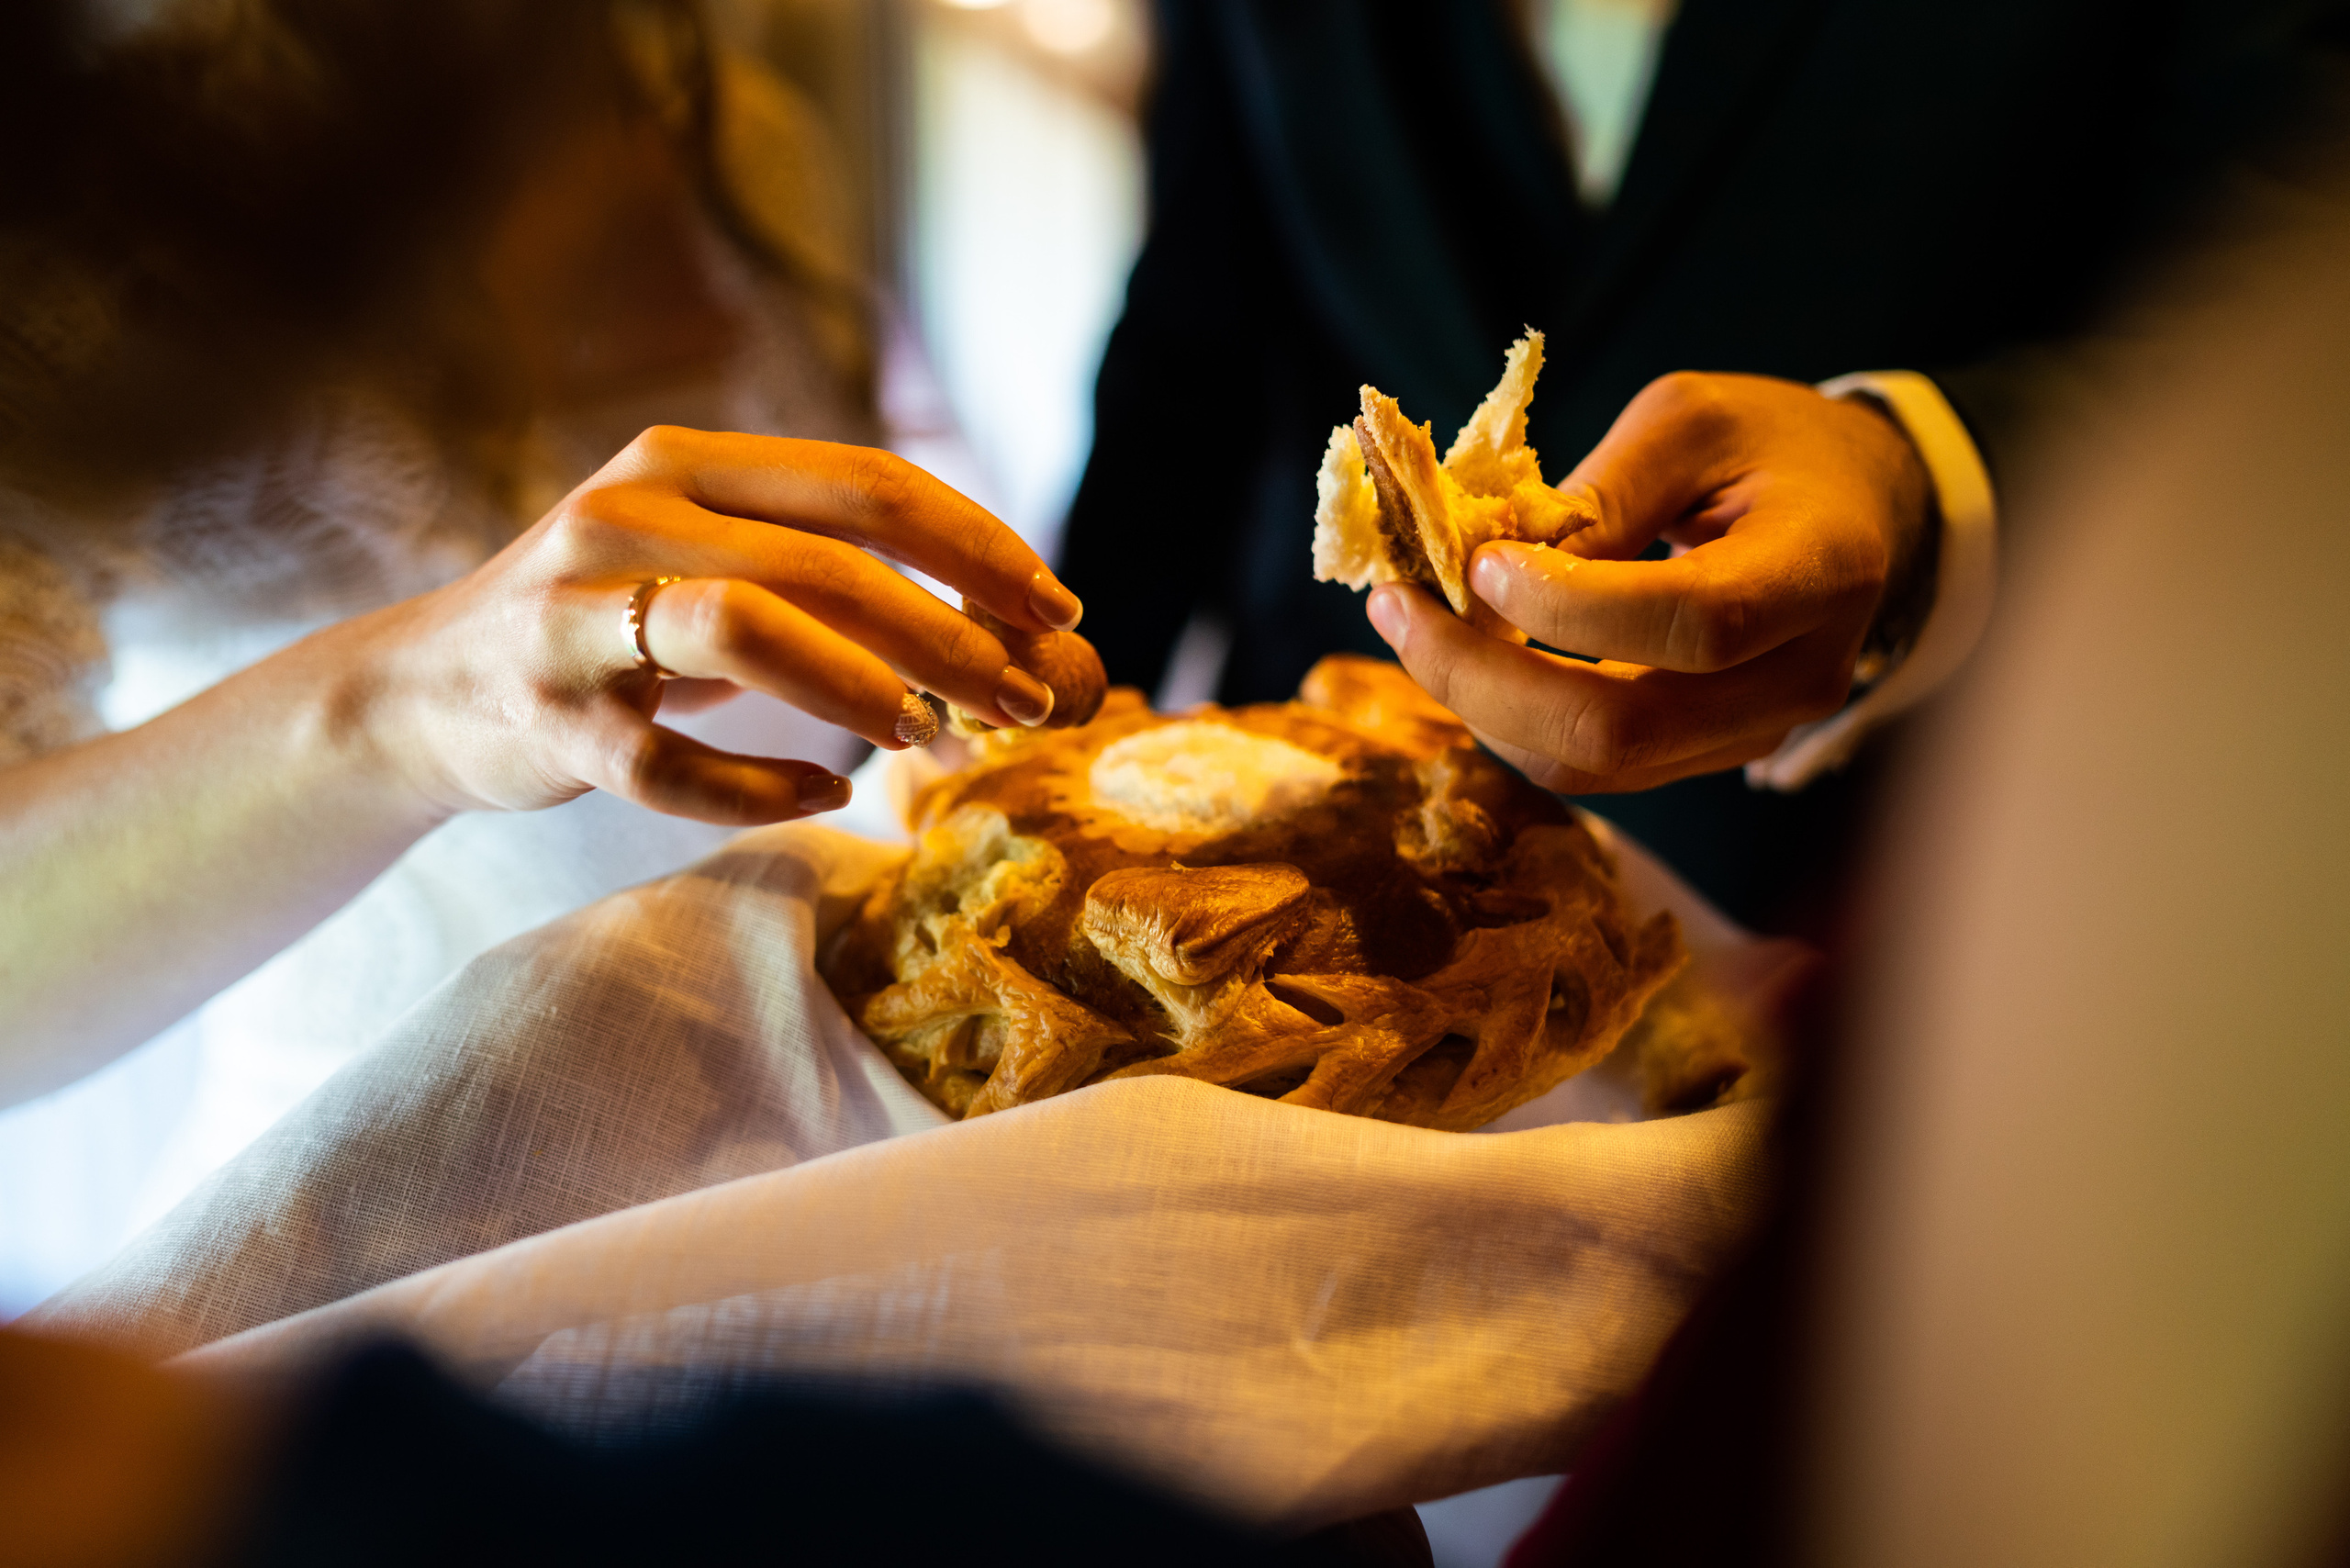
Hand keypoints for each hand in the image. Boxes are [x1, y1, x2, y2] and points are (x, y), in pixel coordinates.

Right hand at [353, 427, 1083, 823]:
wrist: (419, 690)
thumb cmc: (606, 623)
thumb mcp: (701, 554)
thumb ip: (818, 563)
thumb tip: (998, 619)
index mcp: (685, 462)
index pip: (863, 482)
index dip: (976, 545)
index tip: (1057, 608)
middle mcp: (628, 517)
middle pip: (825, 562)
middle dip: (949, 635)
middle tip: (1028, 699)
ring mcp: (578, 617)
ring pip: (746, 631)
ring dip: (862, 689)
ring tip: (935, 740)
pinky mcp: (547, 720)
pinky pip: (670, 763)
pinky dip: (762, 786)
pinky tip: (825, 793)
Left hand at [1365, 372, 1929, 792]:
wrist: (1855, 512)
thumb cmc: (1770, 447)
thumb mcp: (1690, 423)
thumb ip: (1601, 495)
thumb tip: (1490, 572)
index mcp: (1818, 570)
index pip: (1694, 625)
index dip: (1572, 607)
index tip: (1480, 563)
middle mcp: (1797, 677)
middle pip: (1625, 730)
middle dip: (1485, 679)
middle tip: (1397, 609)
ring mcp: (1754, 734)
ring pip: (1594, 766)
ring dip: (1481, 704)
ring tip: (1412, 624)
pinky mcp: (1706, 754)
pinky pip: (1593, 766)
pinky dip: (1511, 717)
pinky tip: (1464, 652)